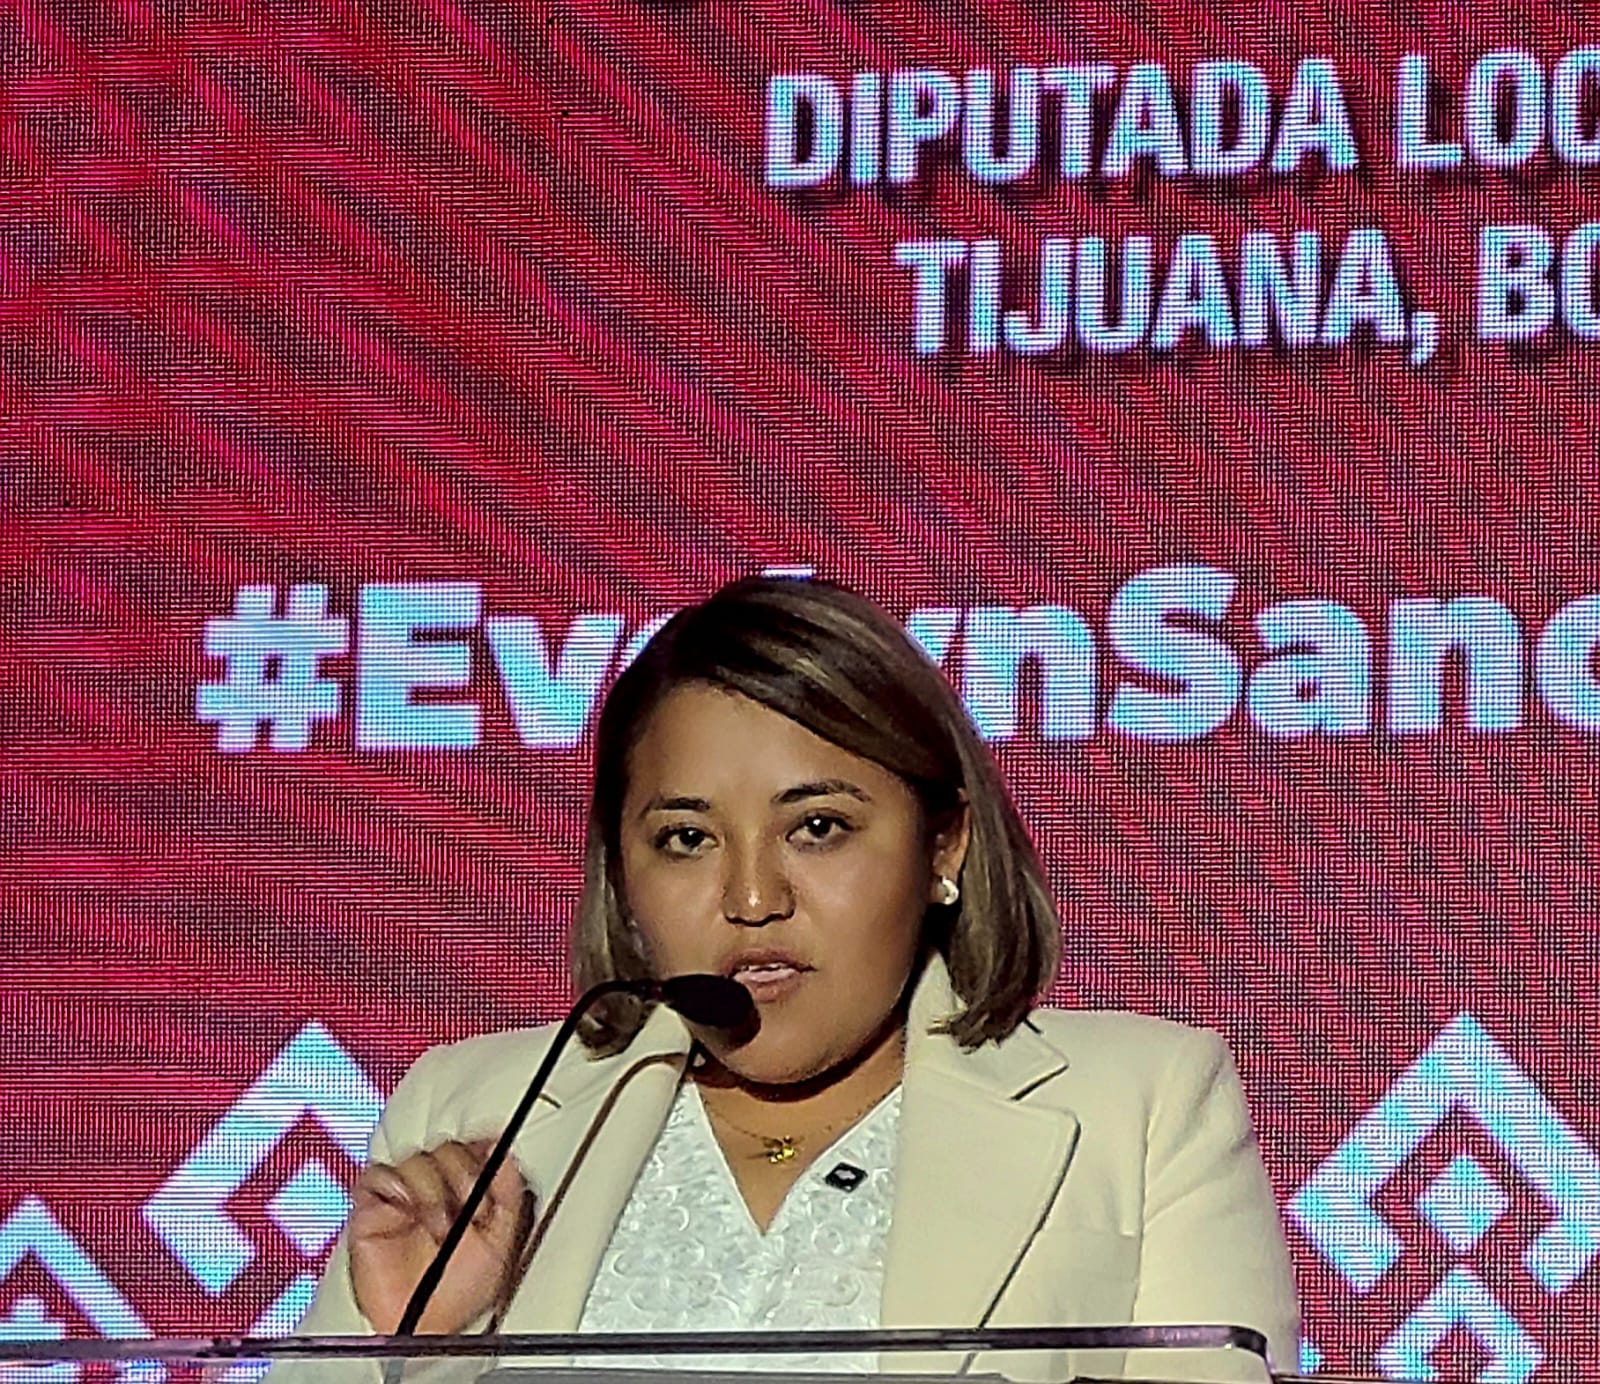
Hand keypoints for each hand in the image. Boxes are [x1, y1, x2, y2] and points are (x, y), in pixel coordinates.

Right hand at [347, 1138, 532, 1334]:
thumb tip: (508, 1158)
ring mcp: (404, 1196)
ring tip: (438, 1226)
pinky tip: (406, 1210)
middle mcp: (437, 1188)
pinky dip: (393, 1185)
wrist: (421, 1327)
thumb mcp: (500, 1245)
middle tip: (471, 1207)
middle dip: (464, 1173)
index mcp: (469, 1192)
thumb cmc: (459, 1294)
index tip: (493, 1158)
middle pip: (449, 1148)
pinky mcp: (371, 1208)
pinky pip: (376, 1176)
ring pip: (417, 1159)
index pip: (475, 1148)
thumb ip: (508, 1198)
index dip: (484, 1150)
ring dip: (432, 1190)